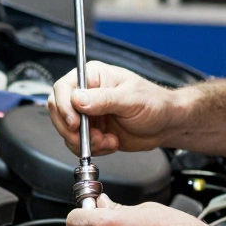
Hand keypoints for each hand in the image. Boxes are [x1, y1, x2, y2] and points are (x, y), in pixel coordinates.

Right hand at [47, 61, 180, 154]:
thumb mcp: (131, 99)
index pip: (64, 88)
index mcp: (94, 76)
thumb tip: (78, 99)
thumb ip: (104, 99)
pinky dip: (92, 148)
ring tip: (107, 141)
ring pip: (67, 130)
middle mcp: (87, 93)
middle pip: (59, 110)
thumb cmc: (155, 103)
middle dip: (73, 129)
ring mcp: (88, 113)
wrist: (166, 124)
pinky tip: (110, 143)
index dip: (64, 106)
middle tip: (92, 138)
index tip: (75, 123)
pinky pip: (78, 143)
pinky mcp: (92, 131)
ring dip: (85, 142)